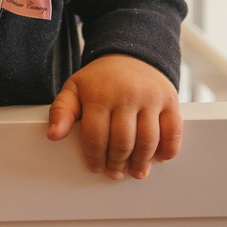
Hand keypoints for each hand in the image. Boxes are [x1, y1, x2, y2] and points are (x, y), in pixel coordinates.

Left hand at [46, 54, 182, 179]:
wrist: (131, 54)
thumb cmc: (100, 78)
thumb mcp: (74, 88)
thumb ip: (61, 111)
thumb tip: (53, 135)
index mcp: (100, 93)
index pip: (96, 136)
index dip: (95, 157)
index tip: (96, 166)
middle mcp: (127, 94)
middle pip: (122, 141)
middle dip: (117, 163)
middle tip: (114, 172)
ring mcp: (151, 97)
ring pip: (148, 140)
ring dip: (141, 162)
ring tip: (135, 171)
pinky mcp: (170, 99)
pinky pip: (174, 131)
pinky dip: (168, 149)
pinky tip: (159, 157)